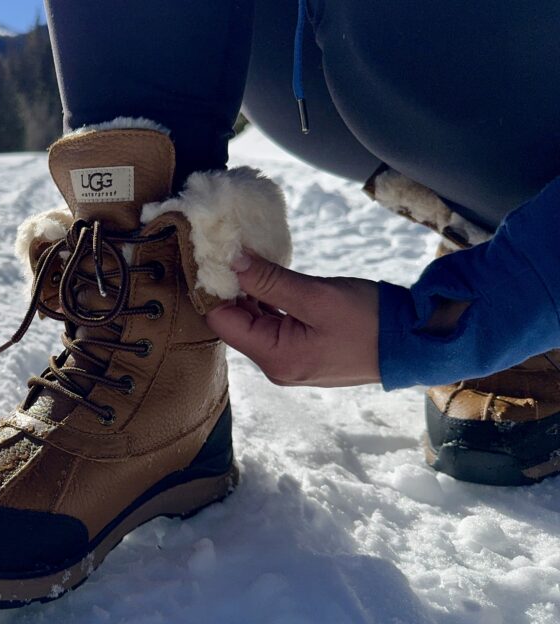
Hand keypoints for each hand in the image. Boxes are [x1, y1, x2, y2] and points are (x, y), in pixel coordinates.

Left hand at [205, 252, 380, 386]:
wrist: (418, 341)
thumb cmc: (372, 320)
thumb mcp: (317, 295)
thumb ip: (270, 280)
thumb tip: (232, 262)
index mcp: (276, 358)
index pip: (223, 322)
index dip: (213, 288)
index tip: (212, 255)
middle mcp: (277, 366)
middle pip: (236, 323)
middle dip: (230, 288)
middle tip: (227, 249)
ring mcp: (291, 361)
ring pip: (255, 322)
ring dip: (250, 293)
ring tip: (246, 257)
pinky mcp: (305, 352)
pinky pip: (275, 325)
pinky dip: (269, 302)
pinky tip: (269, 277)